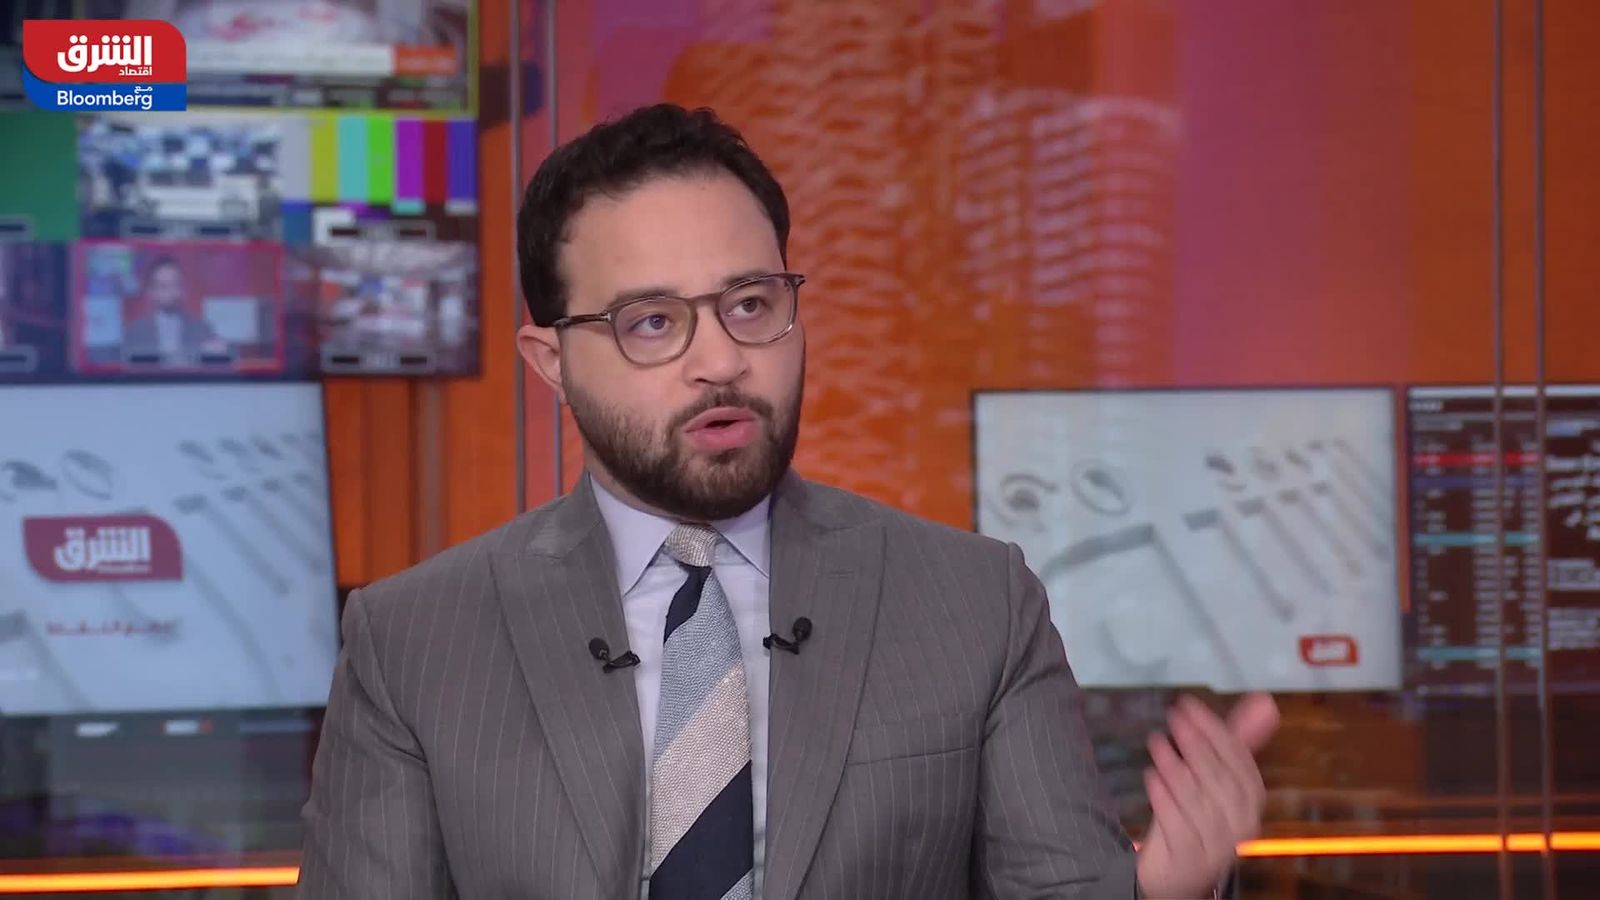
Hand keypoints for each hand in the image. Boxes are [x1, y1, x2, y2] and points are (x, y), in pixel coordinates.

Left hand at [1135, 692, 1278, 898]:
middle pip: (1218, 776)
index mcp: (1251, 799)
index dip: (1214, 729)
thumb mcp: (1217, 777)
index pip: (1238, 759)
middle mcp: (1241, 823)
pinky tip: (1151, 776)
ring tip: (1156, 743)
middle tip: (1173, 718)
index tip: (1189, 705)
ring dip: (1174, 765)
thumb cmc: (1200, 816)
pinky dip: (1163, 797)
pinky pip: (1176, 822)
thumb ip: (1237, 740)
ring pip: (1195, 797)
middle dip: (1195, 742)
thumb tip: (1265, 701)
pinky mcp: (1191, 857)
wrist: (1181, 874)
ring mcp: (1217, 843)